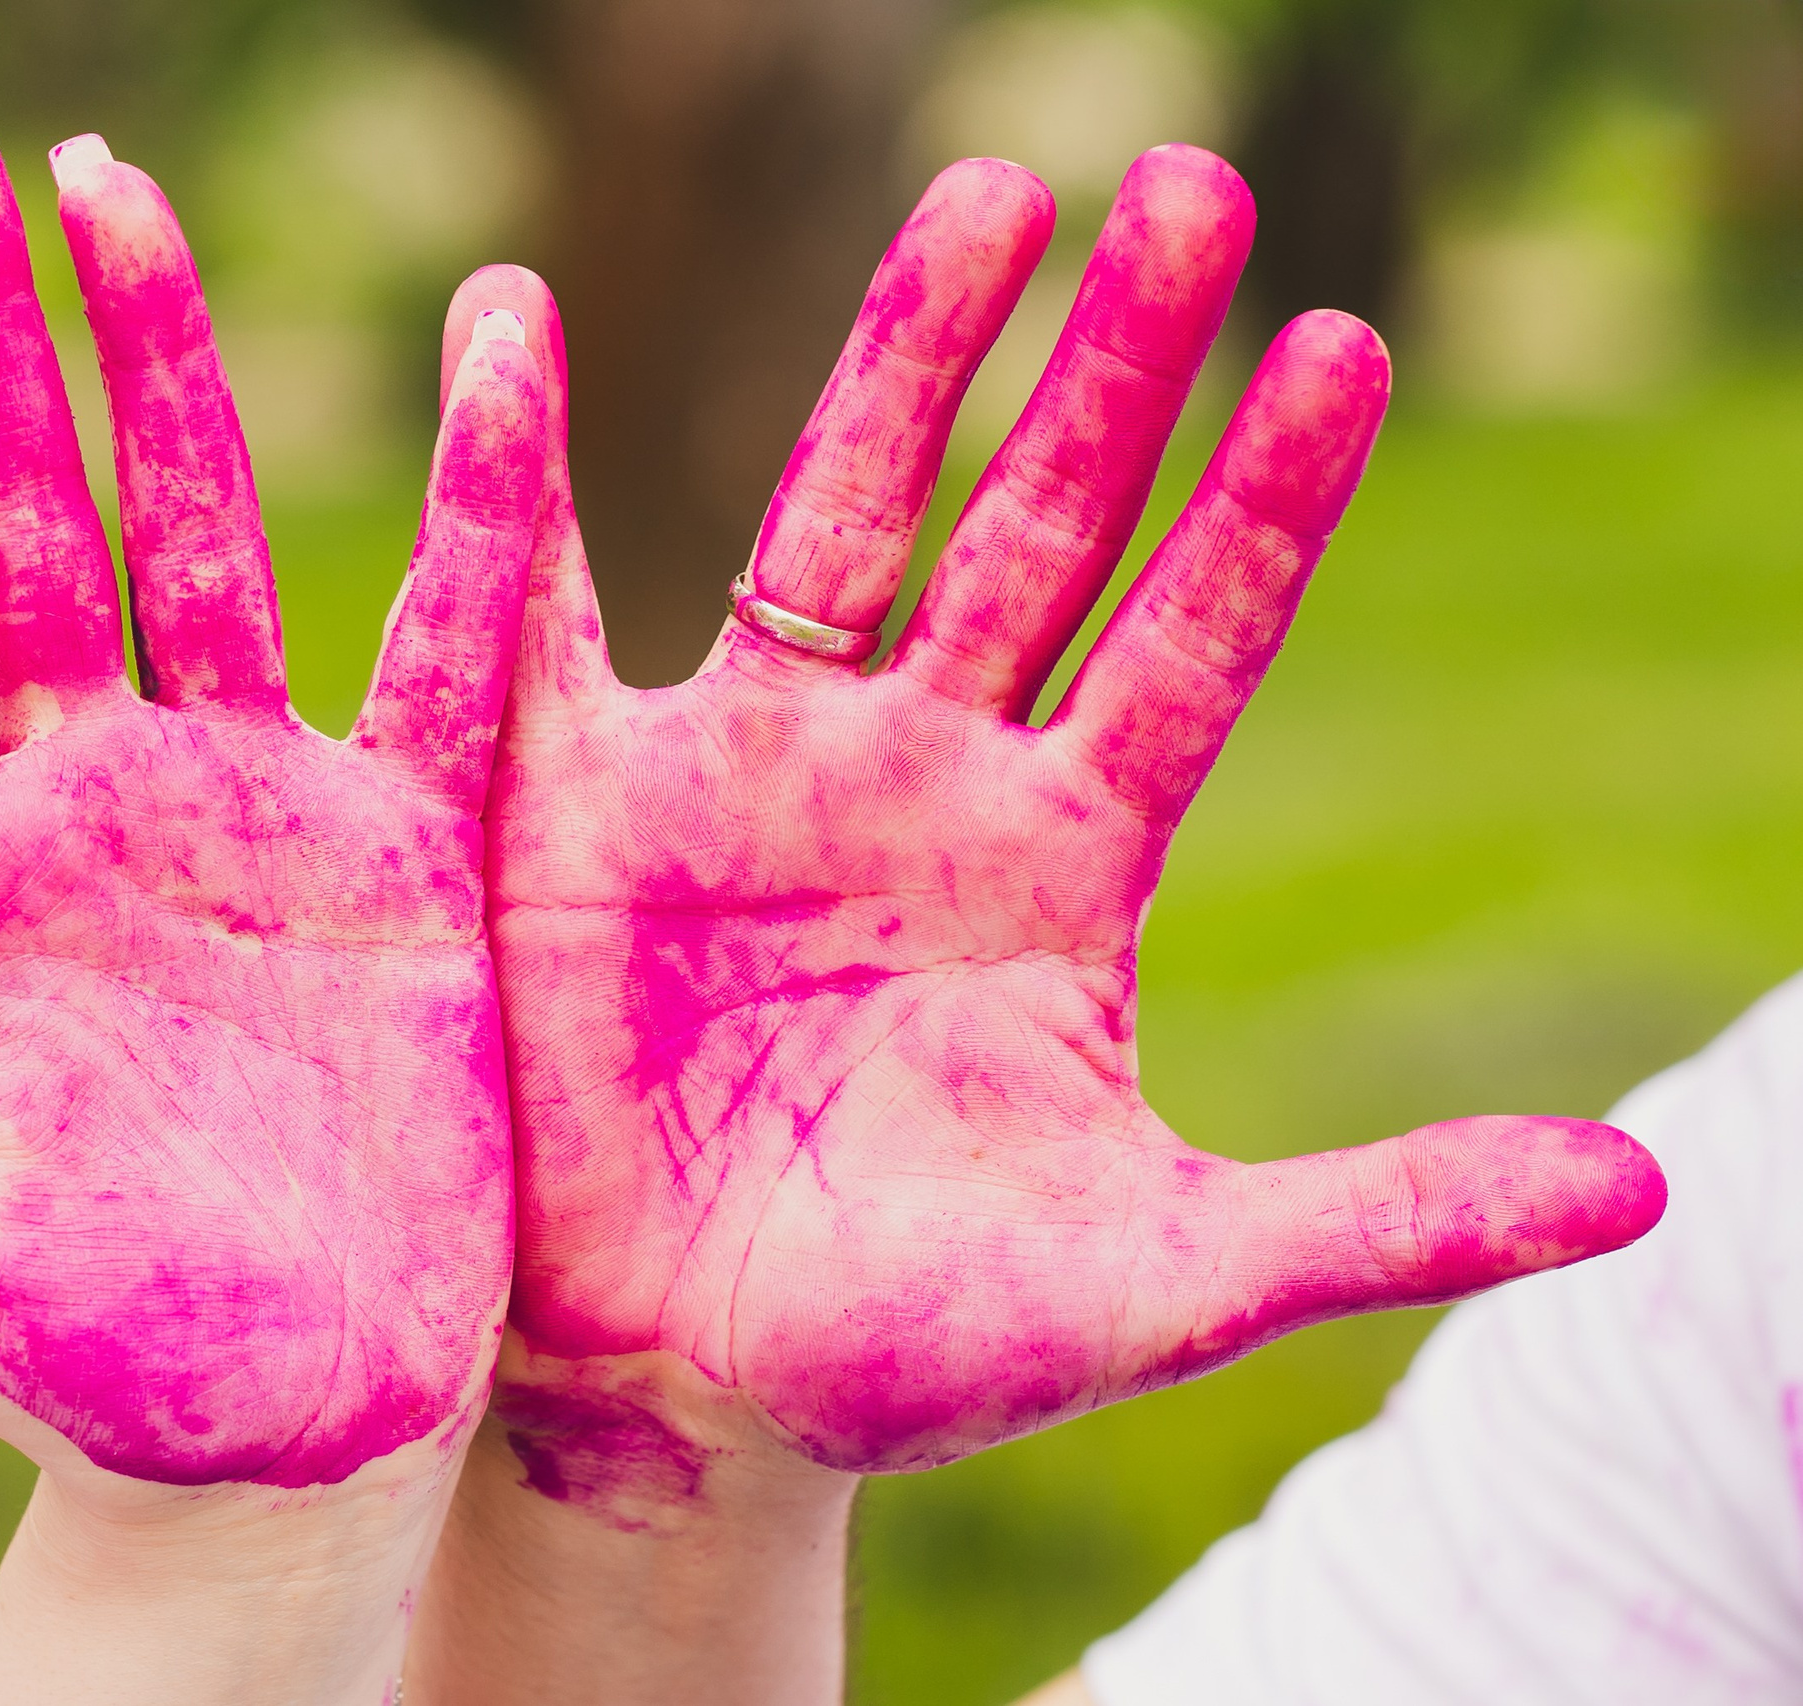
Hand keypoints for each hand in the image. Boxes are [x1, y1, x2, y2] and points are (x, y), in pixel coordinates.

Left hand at [0, 83, 544, 1701]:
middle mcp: (97, 809)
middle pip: (22, 522)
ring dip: (160, 361)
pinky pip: (450, 650)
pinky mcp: (401, 852)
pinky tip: (502, 345)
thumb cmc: (81, 1376)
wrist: (280, 1435)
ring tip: (107, 181)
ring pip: (203, 538)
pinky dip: (484, 505)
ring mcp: (250, 812)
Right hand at [410, 146, 1662, 1700]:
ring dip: (912, 361)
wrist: (672, 1397)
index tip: (1347, 343)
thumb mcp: (1162, 1279)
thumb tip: (1650, 1190)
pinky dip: (523, 472)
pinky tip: (516, 319)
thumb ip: (1386, 1216)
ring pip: (838, 521)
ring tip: (1000, 194)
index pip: (1188, 642)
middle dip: (1117, 369)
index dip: (1265, 503)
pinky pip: (546, 614)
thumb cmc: (908, 1350)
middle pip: (1034, 532)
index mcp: (1061, 868)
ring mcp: (749, 774)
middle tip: (1197, 188)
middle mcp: (916, 784)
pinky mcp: (578, 805)